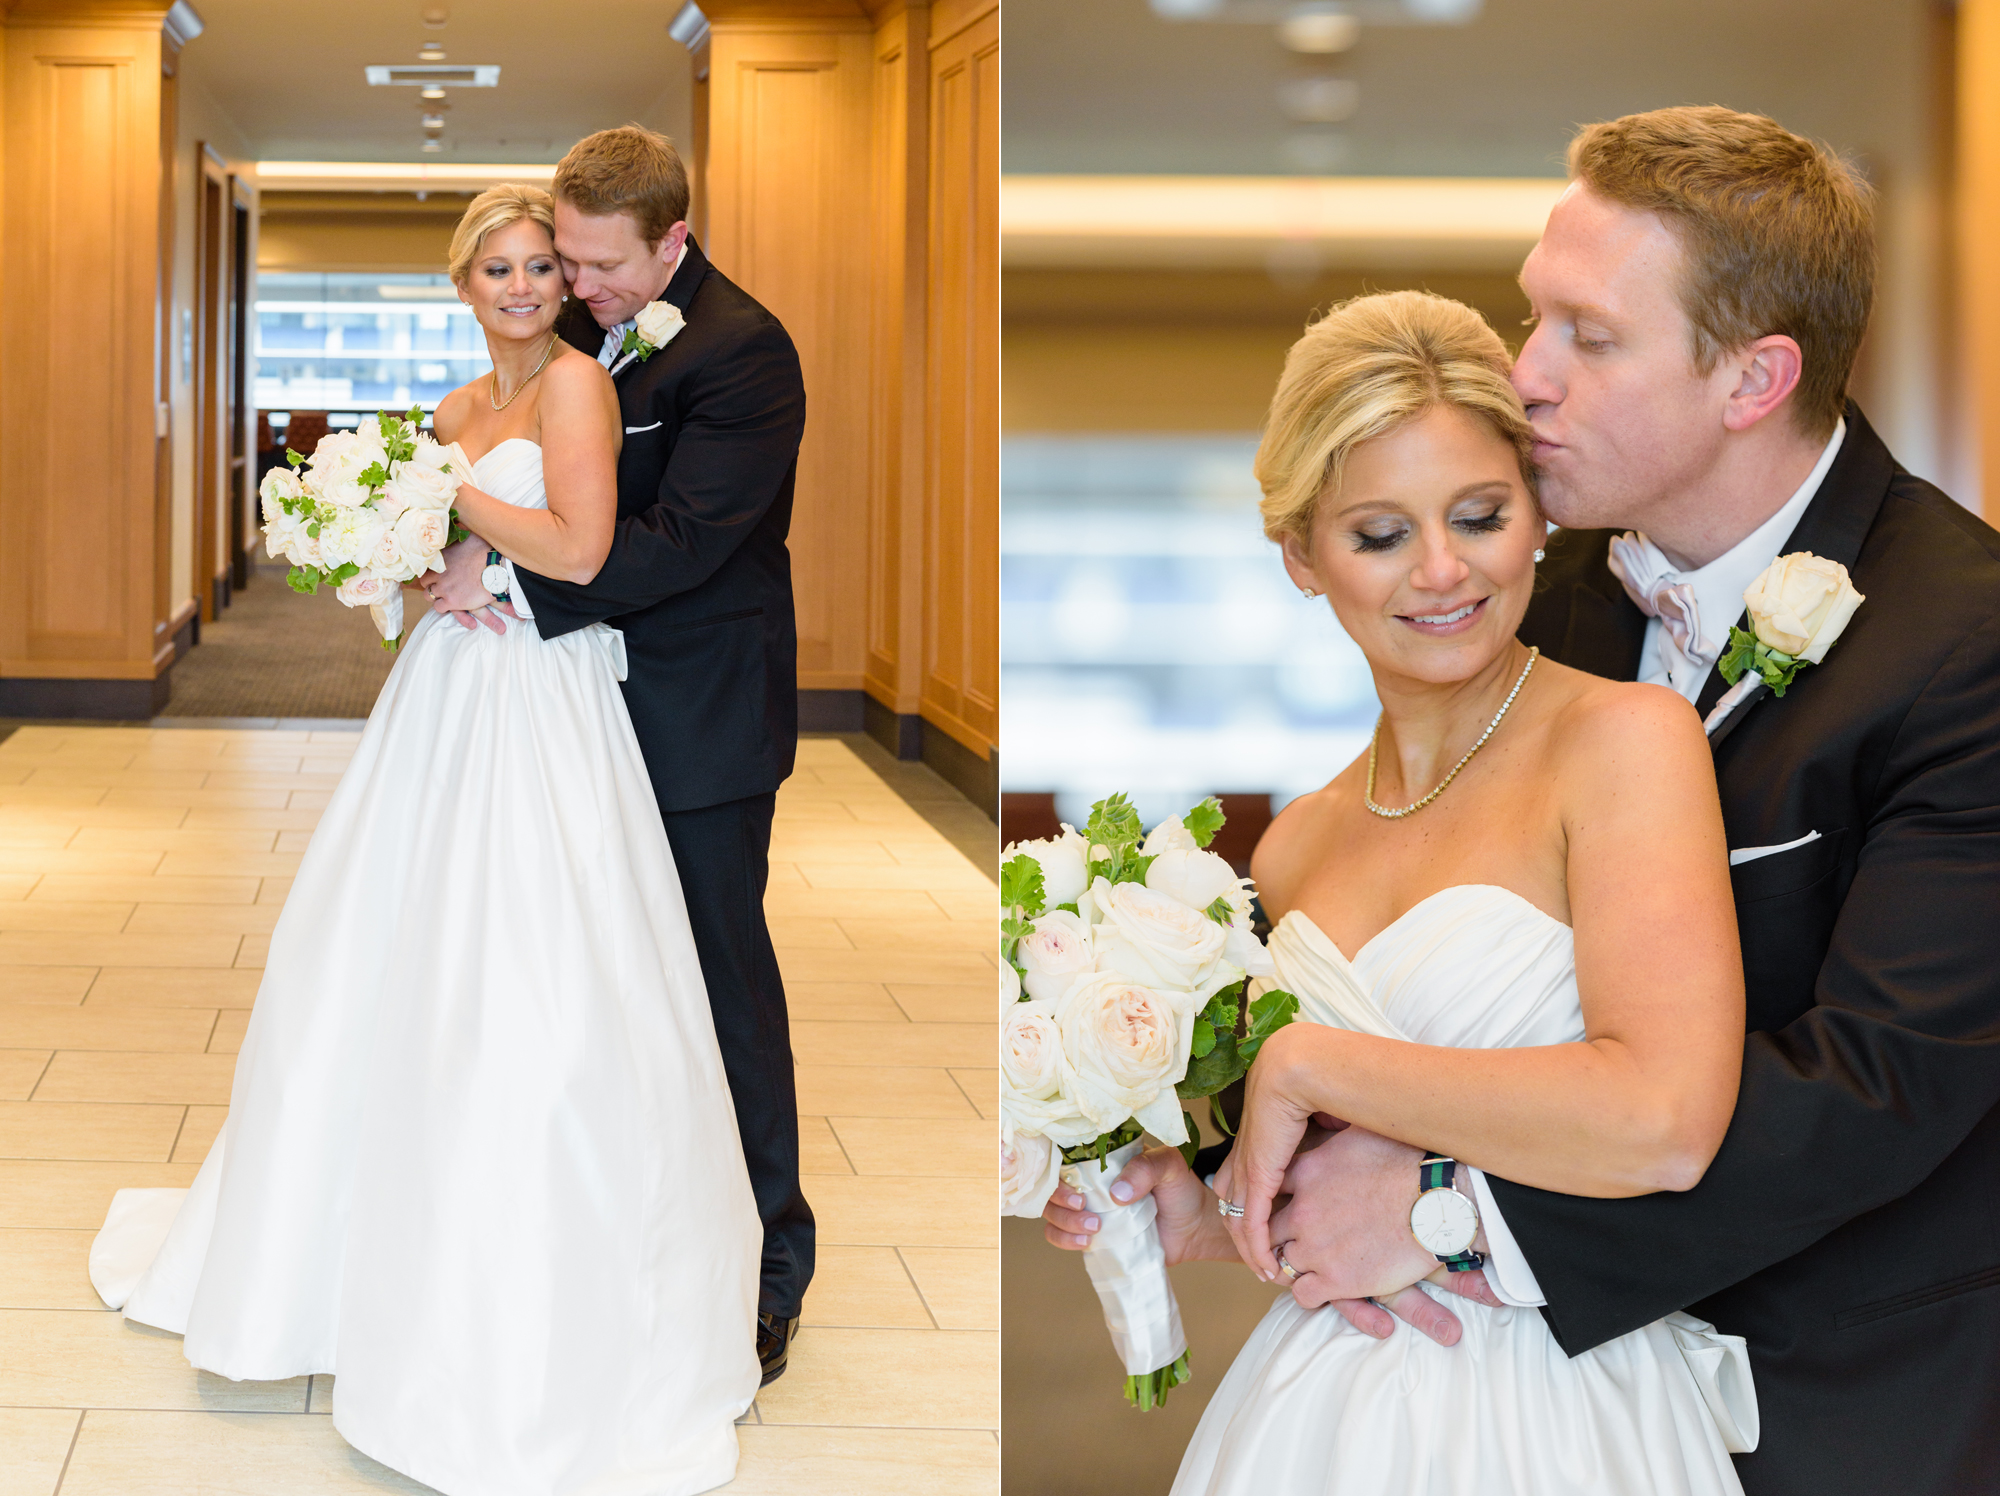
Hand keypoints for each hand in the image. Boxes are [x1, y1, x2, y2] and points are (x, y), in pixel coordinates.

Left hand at [425, 534, 516, 633]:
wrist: (497, 569)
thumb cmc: (488, 551)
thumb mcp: (472, 535)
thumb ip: (461, 531)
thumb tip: (457, 518)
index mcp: (441, 557)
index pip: (425, 565)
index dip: (430, 570)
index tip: (436, 572)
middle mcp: (438, 573)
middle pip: (424, 581)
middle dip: (431, 583)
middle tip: (440, 584)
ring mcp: (444, 588)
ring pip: (428, 595)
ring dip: (435, 595)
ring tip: (445, 595)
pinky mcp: (452, 602)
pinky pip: (439, 608)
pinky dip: (443, 607)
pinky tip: (451, 604)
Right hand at [1041, 1146, 1235, 1266]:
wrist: (1195, 1228)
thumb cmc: (1181, 1189)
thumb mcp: (1170, 1166)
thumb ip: (1146, 1169)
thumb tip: (1116, 1194)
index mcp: (1102, 1157)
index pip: (1064, 1155)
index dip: (1056, 1167)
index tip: (1074, 1184)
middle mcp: (1089, 1182)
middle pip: (1052, 1185)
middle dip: (1059, 1199)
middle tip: (1083, 1206)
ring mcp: (1088, 1209)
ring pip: (1052, 1212)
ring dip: (1064, 1221)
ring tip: (1094, 1229)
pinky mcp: (1091, 1235)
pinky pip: (1061, 1236)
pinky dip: (1065, 1240)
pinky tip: (1086, 1243)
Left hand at [1217, 1022, 1342, 1276]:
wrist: (1307, 1068)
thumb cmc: (1326, 1086)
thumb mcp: (1328, 1119)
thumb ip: (1329, 1135)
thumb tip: (1343, 1137)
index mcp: (1259, 1142)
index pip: (1244, 1183)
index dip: (1254, 1210)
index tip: (1273, 1233)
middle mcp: (1247, 1158)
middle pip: (1235, 1208)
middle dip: (1248, 1239)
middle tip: (1267, 1264)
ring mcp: (1249, 1167)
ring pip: (1240, 1222)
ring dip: (1253, 1252)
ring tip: (1269, 1274)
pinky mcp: (1257, 1175)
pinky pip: (1252, 1222)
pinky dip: (1256, 1248)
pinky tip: (1265, 1268)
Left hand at [1260, 1124, 1504, 1336]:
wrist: (1442, 1197)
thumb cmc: (1412, 1159)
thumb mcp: (1364, 1130)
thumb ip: (1338, 1128)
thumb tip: (1337, 1100)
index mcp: (1307, 1171)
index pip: (1264, 1184)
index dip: (1265, 1195)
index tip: (1272, 1202)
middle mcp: (1302, 1209)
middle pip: (1265, 1226)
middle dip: (1270, 1234)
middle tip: (1280, 1239)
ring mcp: (1315, 1247)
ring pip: (1279, 1262)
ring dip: (1287, 1265)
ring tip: (1298, 1265)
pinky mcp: (1336, 1280)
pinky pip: (1302, 1295)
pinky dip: (1307, 1293)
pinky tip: (1317, 1288)